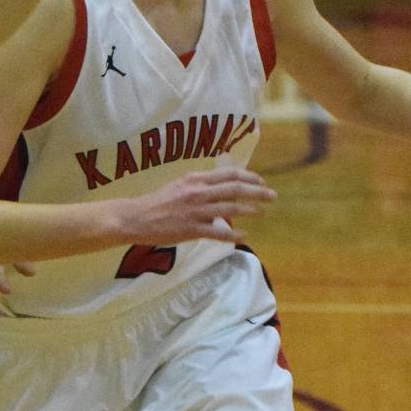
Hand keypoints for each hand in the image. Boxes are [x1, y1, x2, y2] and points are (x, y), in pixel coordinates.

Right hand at [118, 165, 276, 244]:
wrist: (137, 217)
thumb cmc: (158, 201)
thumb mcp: (181, 185)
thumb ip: (201, 185)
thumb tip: (222, 188)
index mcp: (196, 179)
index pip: (229, 174)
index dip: (249, 176)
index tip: (261, 181)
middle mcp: (198, 192)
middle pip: (235, 188)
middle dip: (258, 191)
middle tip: (272, 195)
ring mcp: (196, 211)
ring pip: (230, 208)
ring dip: (250, 210)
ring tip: (262, 212)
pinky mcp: (191, 229)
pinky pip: (218, 233)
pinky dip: (233, 235)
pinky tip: (244, 236)